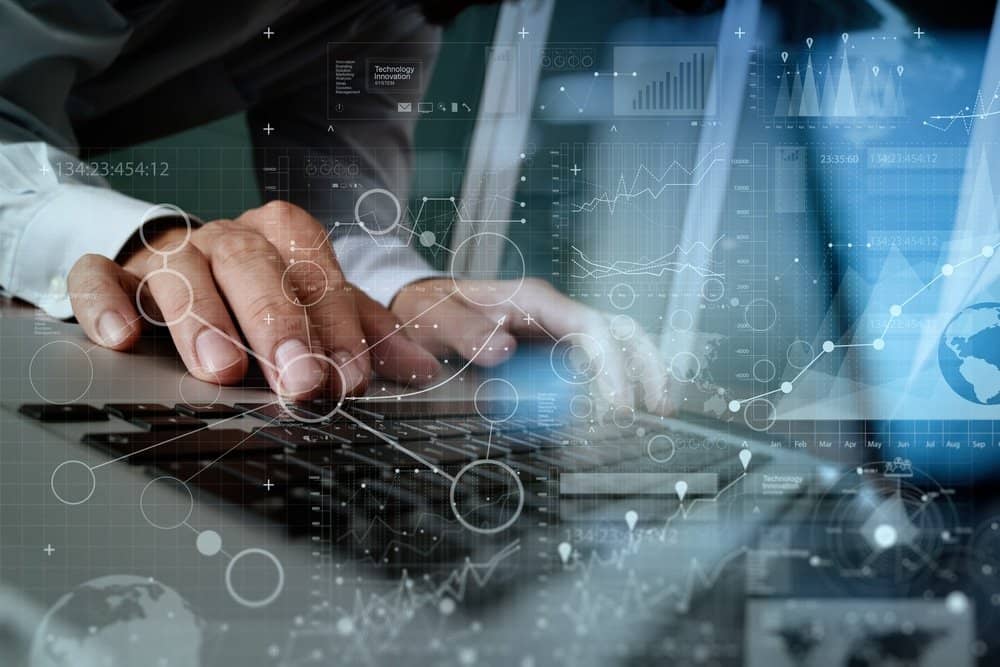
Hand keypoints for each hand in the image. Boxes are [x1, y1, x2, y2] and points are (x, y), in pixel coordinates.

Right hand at [67, 201, 439, 398]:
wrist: (176, 267)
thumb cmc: (258, 295)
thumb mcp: (317, 309)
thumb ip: (364, 333)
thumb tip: (421, 367)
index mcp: (281, 238)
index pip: (314, 268)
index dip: (335, 322)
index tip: (351, 376)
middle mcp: (226, 239)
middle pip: (253, 265)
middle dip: (279, 324)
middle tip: (299, 380)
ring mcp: (169, 253)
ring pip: (182, 270)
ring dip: (204, 320)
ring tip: (222, 371)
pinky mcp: (115, 272)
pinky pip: (101, 275)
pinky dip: (108, 302)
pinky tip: (122, 338)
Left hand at [390, 278, 670, 414]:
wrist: (421, 311)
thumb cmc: (429, 310)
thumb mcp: (435, 318)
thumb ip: (464, 332)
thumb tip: (505, 350)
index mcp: (534, 300)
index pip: (591, 327)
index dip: (611, 366)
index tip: (617, 405)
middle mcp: (553, 315)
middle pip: (618, 331)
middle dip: (646, 366)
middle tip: (658, 408)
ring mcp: (555, 335)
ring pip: (612, 350)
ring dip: (634, 379)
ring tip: (648, 416)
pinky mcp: (550, 355)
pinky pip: (588, 371)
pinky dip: (606, 393)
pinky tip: (609, 421)